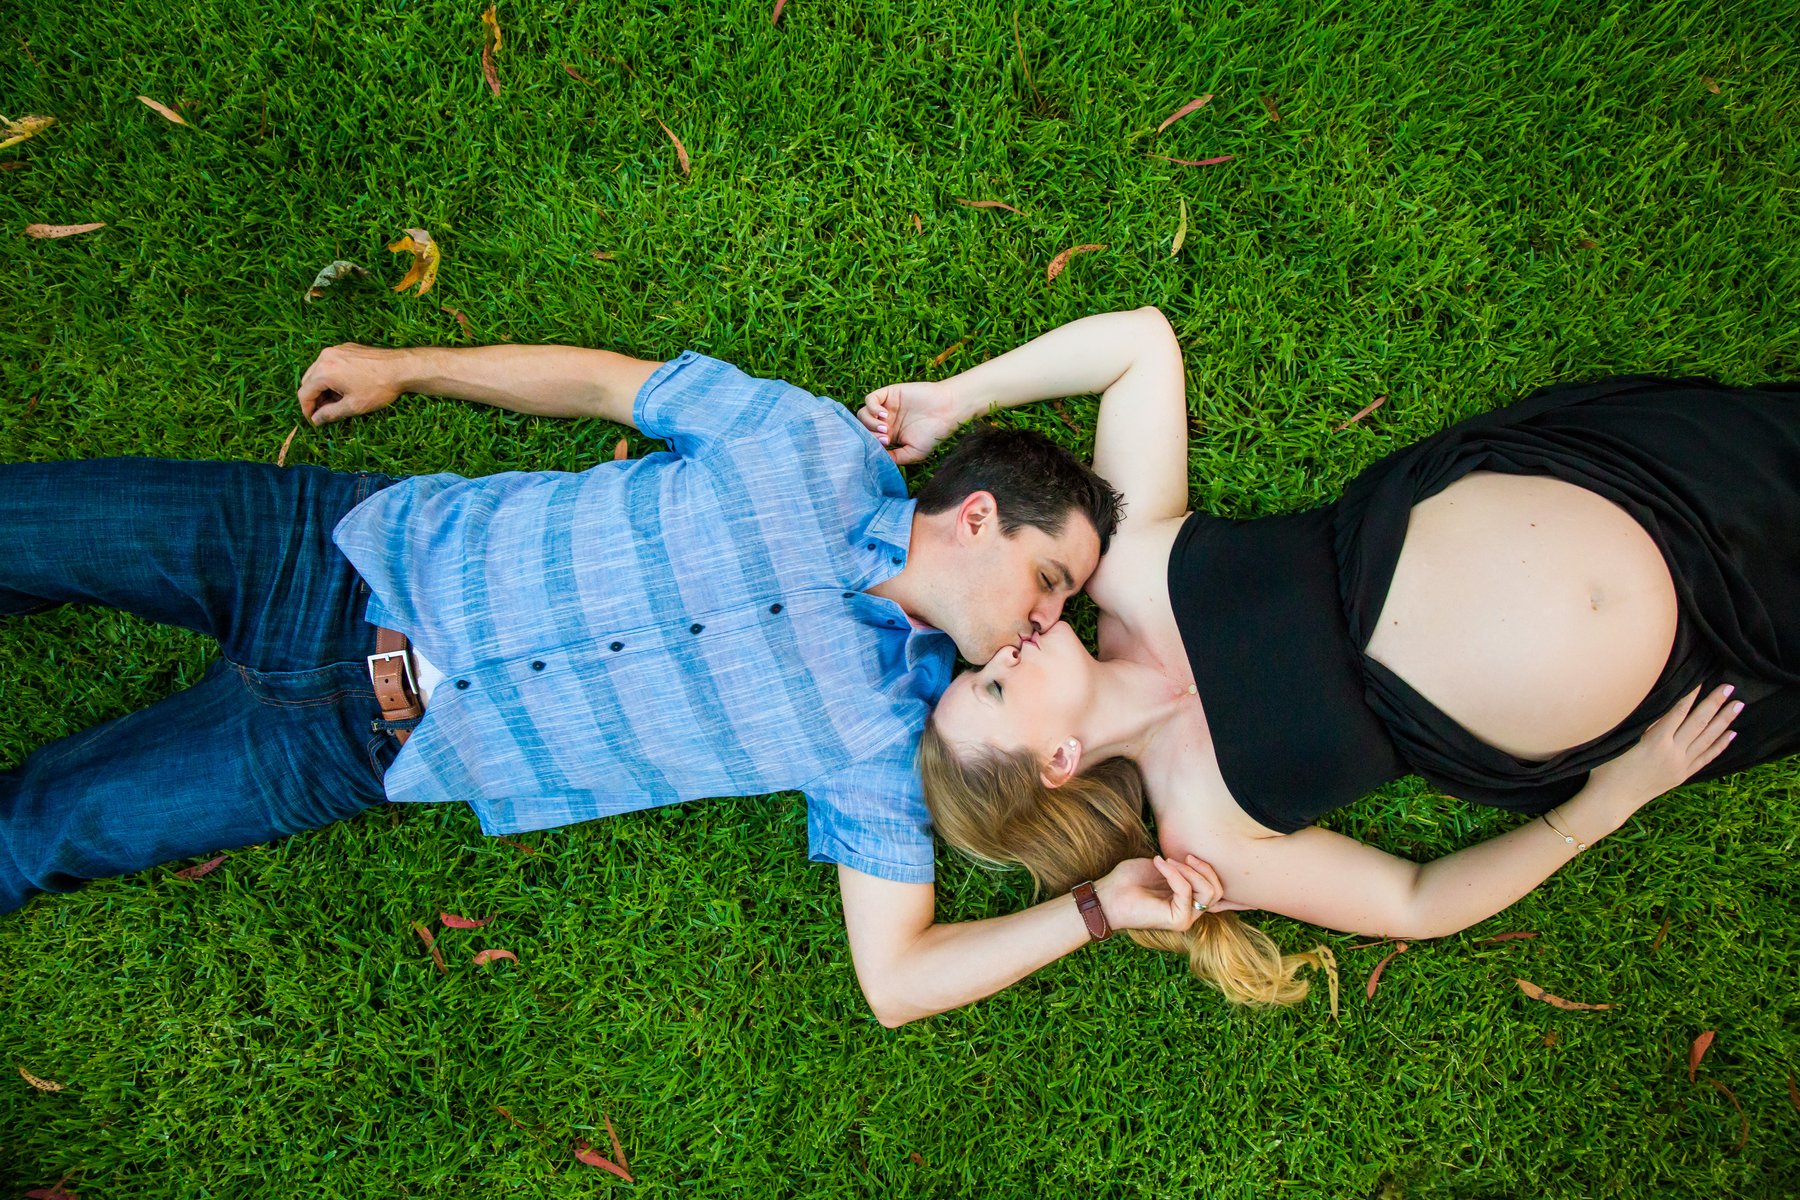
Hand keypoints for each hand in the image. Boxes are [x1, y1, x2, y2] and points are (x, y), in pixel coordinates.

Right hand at [298, 344, 413, 425]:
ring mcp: (336, 350)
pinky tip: (345, 387)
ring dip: (322, 387)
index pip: (304, 393)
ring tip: (338, 401)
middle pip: (308, 381)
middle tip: (326, 413)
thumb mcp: (353, 406)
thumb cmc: (379, 387)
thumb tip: (316, 420)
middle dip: (314, 398)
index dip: (307, 410)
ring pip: (318, 371)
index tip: (314, 420)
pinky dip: (331, 376)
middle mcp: (325, 357)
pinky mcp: (346, 348)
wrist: (401, 367)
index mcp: (324, 371)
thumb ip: (330, 414)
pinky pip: (330, 363)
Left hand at [856, 380, 968, 464]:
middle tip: (885, 437)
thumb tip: (876, 460)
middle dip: (869, 434)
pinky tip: (884, 415)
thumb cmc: (933, 433)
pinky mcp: (889, 394)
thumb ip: (896, 458)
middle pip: (863, 428)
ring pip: (863, 414)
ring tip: (885, 427)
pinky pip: (869, 400)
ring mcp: (886, 407)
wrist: (947, 410)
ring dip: (869, 423)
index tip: (886, 446)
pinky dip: (872, 408)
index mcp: (889, 435)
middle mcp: (885, 421)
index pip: (868, 440)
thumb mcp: (914, 452)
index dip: (871, 444)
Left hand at [1094, 853, 1247, 932]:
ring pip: (1209, 893)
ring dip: (1190, 871)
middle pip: (1218, 890)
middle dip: (1206, 869)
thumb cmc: (1130, 878)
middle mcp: (1191, 910)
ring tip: (1169, 861)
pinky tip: (1159, 863)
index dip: (1242, 899)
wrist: (1109, 893)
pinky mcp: (1178, 920)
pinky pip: (1187, 891)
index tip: (1255, 898)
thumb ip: (1183, 864)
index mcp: (1190, 898)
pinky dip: (1174, 873)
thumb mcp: (1162, 864)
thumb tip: (1199, 857)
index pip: (1221, 898)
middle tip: (1186, 856)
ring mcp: (1186, 917)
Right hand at [1587, 684, 1740, 809]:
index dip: (1691, 695)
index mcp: (1655, 742)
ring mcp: (1680, 766)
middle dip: (1715, 703)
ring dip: (1724, 721)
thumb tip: (1655, 706)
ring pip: (1708, 739)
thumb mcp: (1618, 743)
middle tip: (1729, 687)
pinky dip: (1720, 745)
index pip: (1678, 712)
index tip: (1702, 679)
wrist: (1610, 800)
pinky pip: (1706, 757)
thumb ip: (1639, 725)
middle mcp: (1673, 753)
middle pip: (1699, 723)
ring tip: (1738, 706)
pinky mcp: (1682, 775)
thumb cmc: (1605, 770)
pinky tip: (1731, 734)